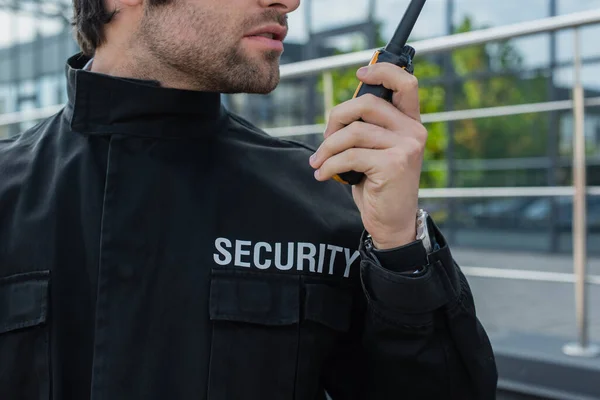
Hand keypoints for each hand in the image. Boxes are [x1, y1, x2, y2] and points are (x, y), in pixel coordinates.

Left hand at [309, 63, 426, 249]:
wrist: (392, 223)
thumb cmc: (379, 185)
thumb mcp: (375, 151)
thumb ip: (367, 127)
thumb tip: (341, 110)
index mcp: (410, 123)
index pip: (406, 83)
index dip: (382, 70)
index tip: (359, 74)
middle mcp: (413, 131)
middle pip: (367, 104)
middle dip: (337, 117)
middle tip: (326, 138)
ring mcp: (406, 147)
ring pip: (354, 132)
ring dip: (328, 147)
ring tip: (319, 162)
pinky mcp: (393, 165)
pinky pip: (350, 155)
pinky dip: (329, 165)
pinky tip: (323, 175)